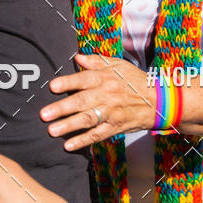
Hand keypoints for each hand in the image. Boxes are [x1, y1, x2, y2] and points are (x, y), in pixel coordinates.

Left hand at [40, 53, 156, 150]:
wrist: (158, 101)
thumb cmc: (134, 81)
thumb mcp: (118, 65)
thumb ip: (96, 61)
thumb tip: (77, 57)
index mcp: (106, 78)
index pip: (84, 79)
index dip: (68, 82)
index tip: (52, 86)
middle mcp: (107, 95)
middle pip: (82, 102)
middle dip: (62, 108)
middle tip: (44, 114)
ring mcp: (111, 113)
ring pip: (88, 120)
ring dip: (68, 126)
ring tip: (51, 130)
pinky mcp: (115, 128)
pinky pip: (97, 135)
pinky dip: (83, 141)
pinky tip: (69, 145)